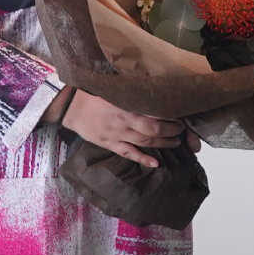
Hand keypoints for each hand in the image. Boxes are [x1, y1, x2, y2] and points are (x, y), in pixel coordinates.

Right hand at [58, 89, 190, 167]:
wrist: (72, 107)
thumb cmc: (94, 95)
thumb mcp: (114, 91)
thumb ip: (133, 94)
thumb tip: (154, 91)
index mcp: (125, 105)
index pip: (153, 111)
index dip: (169, 115)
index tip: (180, 114)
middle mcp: (123, 122)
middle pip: (153, 130)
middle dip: (170, 131)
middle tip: (181, 130)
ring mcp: (117, 135)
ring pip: (145, 143)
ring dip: (163, 144)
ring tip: (175, 143)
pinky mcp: (110, 145)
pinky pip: (129, 154)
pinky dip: (143, 159)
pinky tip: (156, 163)